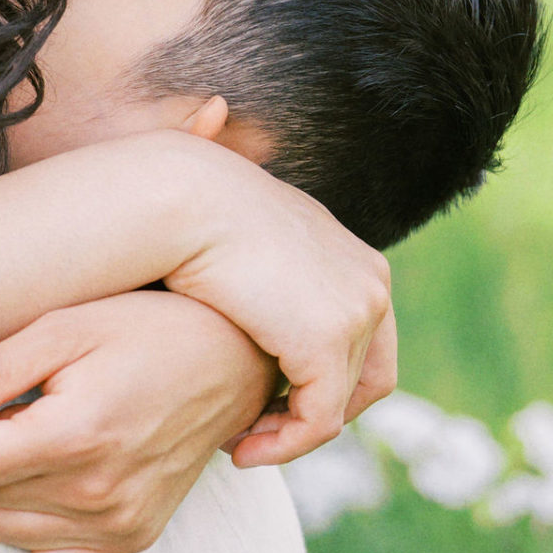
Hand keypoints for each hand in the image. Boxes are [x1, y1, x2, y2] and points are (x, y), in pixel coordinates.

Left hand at [0, 290, 277, 552]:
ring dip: (9, 486)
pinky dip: (43, 520)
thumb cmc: (145, 328)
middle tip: (21, 406)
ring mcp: (120, 523)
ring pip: (6, 529)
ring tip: (49, 434)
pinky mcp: (135, 538)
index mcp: (75, 436)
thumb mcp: (66, 326)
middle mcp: (99, 494)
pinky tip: (68, 471)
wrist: (232, 358)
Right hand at [151, 134, 395, 466]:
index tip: (262, 400)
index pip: (364, 339)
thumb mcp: (231, 215)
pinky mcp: (330, 342)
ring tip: (242, 443)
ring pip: (340, 404)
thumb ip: (241, 213)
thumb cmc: (187, 205)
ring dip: (293, 434)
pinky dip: (283, 445)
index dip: (318, 380)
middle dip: (314, 412)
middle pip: (368, 378)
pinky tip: (239, 445)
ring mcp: (358, 311)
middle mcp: (371, 281)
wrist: (181, 198)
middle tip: (257, 432)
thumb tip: (213, 107)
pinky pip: (318, 421)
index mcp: (353, 255)